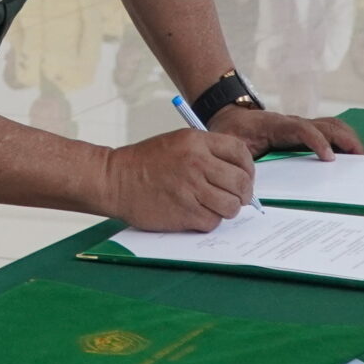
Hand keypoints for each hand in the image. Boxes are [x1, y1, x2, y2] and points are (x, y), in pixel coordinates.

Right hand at [99, 128, 257, 231]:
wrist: (115, 179)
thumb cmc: (145, 163)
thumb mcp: (178, 143)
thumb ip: (207, 154)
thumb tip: (238, 175)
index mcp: (197, 142)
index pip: (240, 153)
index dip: (248, 169)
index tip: (244, 178)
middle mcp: (197, 163)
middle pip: (240, 182)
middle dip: (243, 194)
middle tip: (235, 198)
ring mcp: (191, 189)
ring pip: (231, 205)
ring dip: (227, 210)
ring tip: (214, 207)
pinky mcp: (185, 212)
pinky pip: (212, 222)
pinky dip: (208, 221)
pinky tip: (196, 214)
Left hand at [204, 105, 363, 160]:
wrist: (230, 115)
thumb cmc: (232, 131)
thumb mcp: (231, 144)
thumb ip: (241, 159)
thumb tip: (250, 180)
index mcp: (277, 125)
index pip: (303, 129)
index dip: (317, 141)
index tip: (329, 157)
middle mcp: (294, 123)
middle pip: (327, 125)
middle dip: (346, 140)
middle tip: (361, 160)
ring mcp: (302, 125)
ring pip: (332, 126)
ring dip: (349, 139)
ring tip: (363, 160)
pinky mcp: (305, 131)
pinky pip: (329, 131)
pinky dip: (344, 141)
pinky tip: (352, 157)